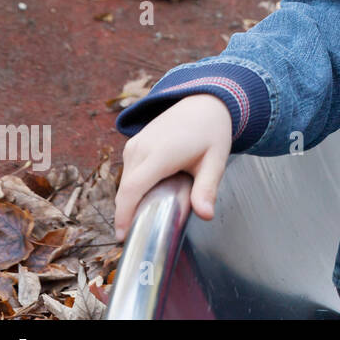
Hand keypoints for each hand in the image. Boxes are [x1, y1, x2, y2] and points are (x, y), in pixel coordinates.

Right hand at [113, 94, 233, 241]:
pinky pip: (128, 172)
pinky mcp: (133, 145)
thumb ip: (207, 188)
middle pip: (126, 190)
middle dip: (127, 214)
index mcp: (160, 153)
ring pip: (125, 182)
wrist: (203, 103)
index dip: (124, 214)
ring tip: (148, 216)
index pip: (133, 189)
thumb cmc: (211, 132)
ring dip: (131, 200)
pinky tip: (151, 195)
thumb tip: (206, 215)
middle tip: (140, 234)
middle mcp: (141, 148)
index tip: (123, 236)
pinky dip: (134, 187)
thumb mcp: (215, 161)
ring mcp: (134, 145)